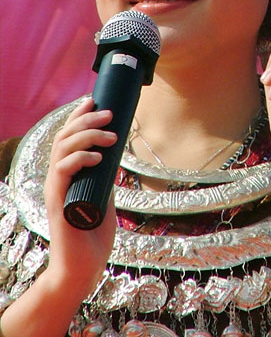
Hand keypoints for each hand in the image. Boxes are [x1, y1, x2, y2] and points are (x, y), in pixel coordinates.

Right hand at [43, 97, 116, 295]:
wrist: (83, 268)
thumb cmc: (93, 236)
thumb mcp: (104, 197)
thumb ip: (105, 179)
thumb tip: (116, 159)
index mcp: (67, 174)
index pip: (67, 136)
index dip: (78, 116)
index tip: (93, 100)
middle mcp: (58, 177)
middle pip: (64, 136)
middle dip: (86, 119)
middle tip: (109, 113)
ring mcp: (56, 189)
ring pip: (62, 148)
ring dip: (88, 135)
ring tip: (111, 135)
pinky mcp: (58, 202)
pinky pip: (62, 171)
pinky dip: (80, 159)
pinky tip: (98, 157)